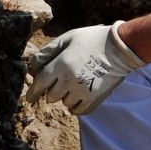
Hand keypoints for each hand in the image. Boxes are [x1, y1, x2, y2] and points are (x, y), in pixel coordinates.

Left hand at [23, 22, 145, 115]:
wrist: (120, 49)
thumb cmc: (92, 40)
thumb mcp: (67, 38)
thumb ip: (48, 52)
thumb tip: (32, 66)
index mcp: (61, 65)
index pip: (40, 84)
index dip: (32, 92)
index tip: (30, 98)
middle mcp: (69, 81)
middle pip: (51, 96)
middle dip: (52, 91)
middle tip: (60, 82)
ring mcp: (82, 91)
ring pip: (64, 103)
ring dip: (65, 97)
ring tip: (74, 84)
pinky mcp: (94, 99)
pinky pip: (78, 111)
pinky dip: (75, 106)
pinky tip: (78, 97)